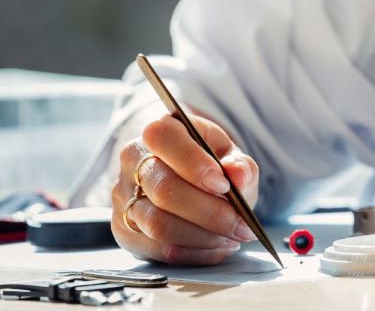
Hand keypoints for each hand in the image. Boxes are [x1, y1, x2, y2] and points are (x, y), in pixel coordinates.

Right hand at [111, 112, 259, 264]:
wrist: (183, 176)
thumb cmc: (208, 161)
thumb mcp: (229, 154)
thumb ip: (239, 164)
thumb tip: (239, 176)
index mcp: (159, 131)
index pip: (165, 140)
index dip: (194, 164)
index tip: (224, 185)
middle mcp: (132, 162)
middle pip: (165, 190)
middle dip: (210, 212)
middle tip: (242, 225)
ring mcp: (123, 197)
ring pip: (159, 225)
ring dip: (203, 236)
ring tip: (233, 237)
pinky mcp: (123, 230)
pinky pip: (158, 249)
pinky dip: (194, 253)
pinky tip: (217, 248)